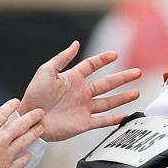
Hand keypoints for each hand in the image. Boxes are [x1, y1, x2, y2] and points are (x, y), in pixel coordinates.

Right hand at [0, 99, 44, 167]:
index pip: (2, 114)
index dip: (10, 107)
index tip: (17, 102)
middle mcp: (0, 140)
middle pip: (20, 126)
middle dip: (31, 117)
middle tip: (40, 113)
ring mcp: (7, 155)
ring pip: (24, 142)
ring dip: (33, 135)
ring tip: (41, 129)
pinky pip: (21, 162)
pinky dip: (26, 158)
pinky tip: (30, 155)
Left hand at [22, 41, 140, 142]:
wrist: (30, 118)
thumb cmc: (33, 95)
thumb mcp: (46, 71)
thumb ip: (62, 58)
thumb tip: (75, 44)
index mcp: (73, 79)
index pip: (92, 66)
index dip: (102, 60)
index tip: (114, 55)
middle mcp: (81, 93)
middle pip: (107, 84)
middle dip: (122, 78)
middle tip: (137, 72)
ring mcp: (83, 108)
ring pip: (108, 102)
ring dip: (122, 97)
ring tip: (136, 92)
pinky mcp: (83, 123)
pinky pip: (102, 121)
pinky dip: (113, 119)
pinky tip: (125, 115)